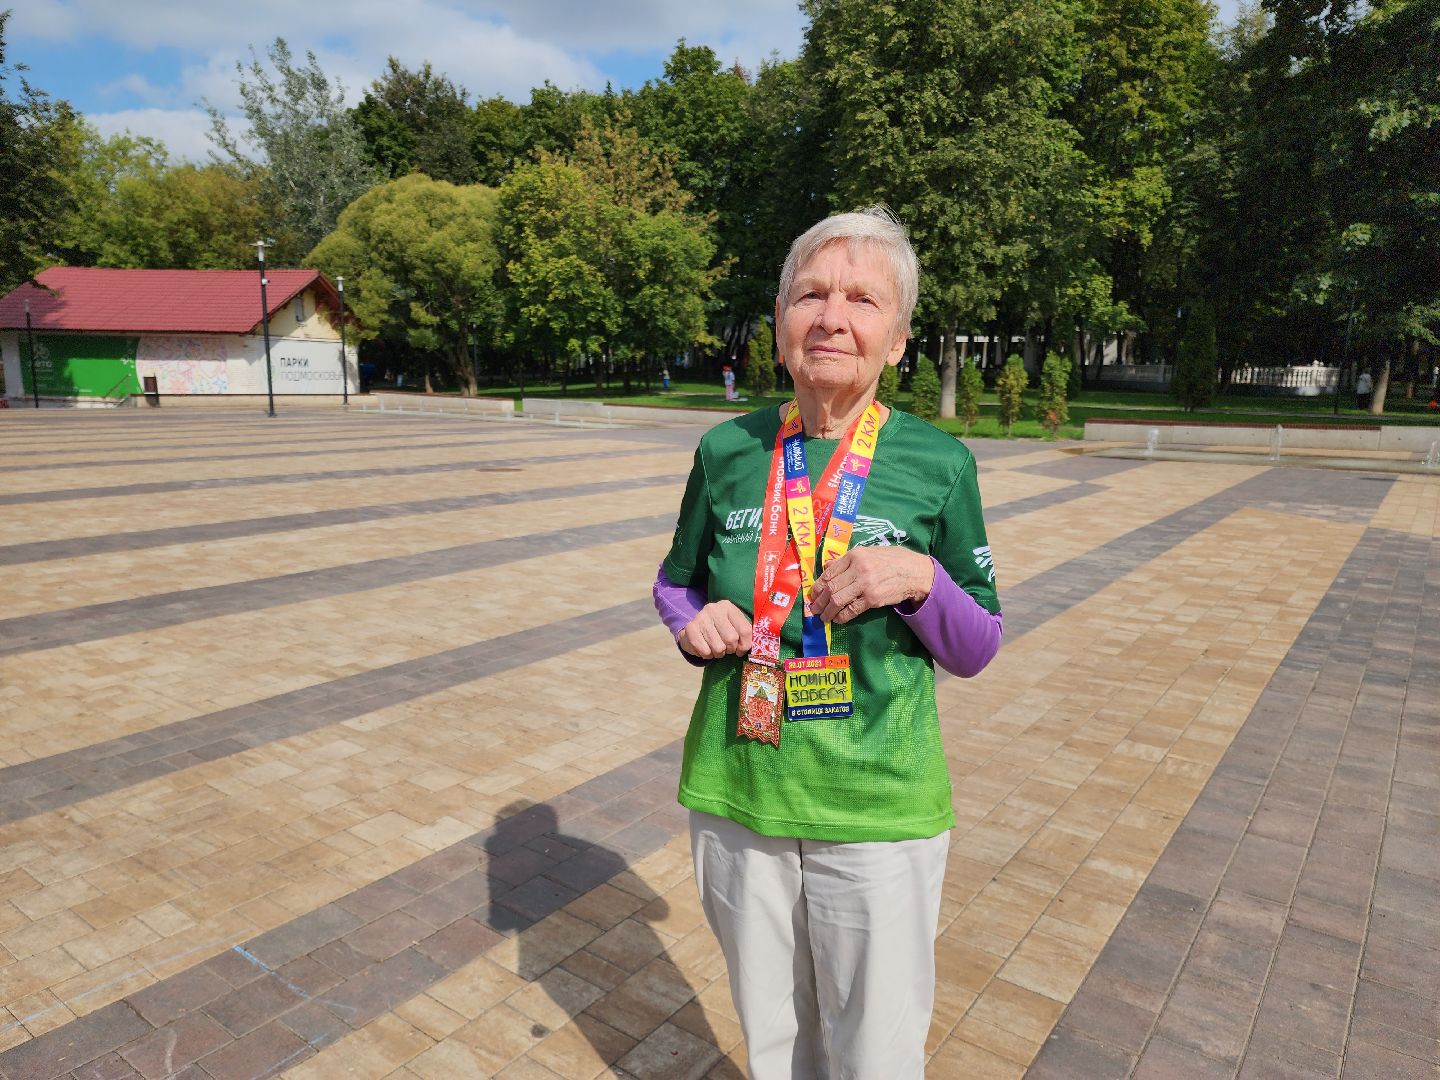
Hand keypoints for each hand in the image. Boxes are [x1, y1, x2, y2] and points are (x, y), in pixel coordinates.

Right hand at [677, 600, 753, 659]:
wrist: (694, 630)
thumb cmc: (719, 631)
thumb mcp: (733, 627)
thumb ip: (745, 634)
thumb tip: (753, 648)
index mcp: (728, 607)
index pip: (745, 629)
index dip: (745, 645)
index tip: (740, 650)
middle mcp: (714, 609)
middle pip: (731, 639)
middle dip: (730, 649)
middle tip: (725, 648)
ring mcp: (701, 617)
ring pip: (718, 647)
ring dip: (718, 654)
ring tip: (715, 649)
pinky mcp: (690, 628)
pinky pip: (705, 651)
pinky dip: (707, 655)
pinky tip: (706, 649)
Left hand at [808, 547, 934, 624]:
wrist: (916, 572)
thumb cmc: (893, 560)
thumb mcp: (869, 552)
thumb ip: (847, 559)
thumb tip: (827, 566)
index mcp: (855, 555)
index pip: (829, 572)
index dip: (818, 586)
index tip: (813, 594)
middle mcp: (858, 568)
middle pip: (831, 587)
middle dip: (820, 601)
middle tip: (814, 609)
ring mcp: (865, 584)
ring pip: (838, 600)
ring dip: (828, 611)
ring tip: (823, 617)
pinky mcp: (873, 599)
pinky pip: (852, 610)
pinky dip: (842, 616)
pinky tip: (838, 619)